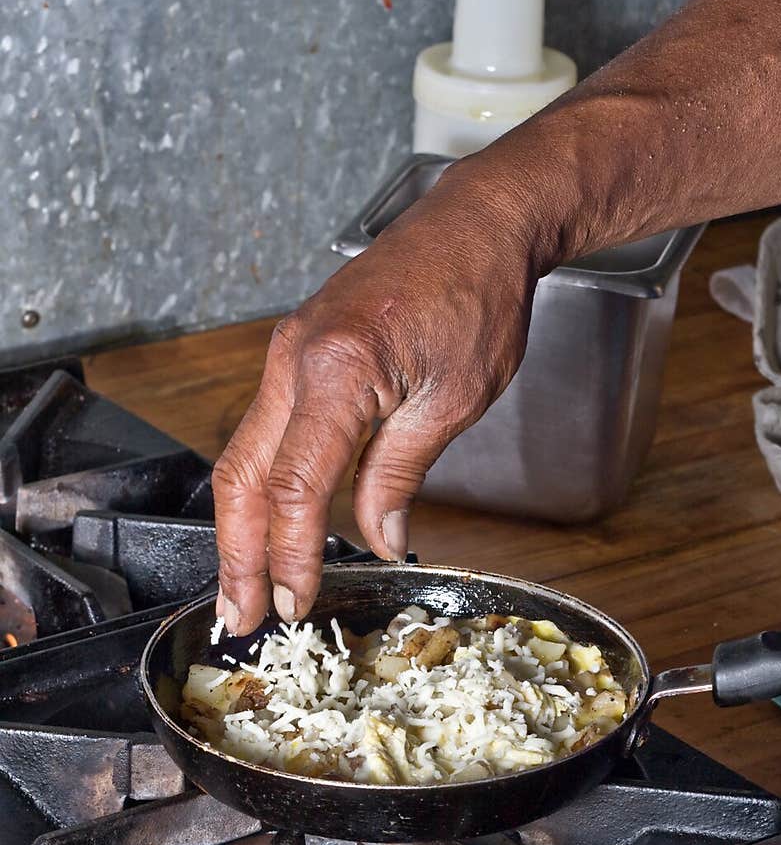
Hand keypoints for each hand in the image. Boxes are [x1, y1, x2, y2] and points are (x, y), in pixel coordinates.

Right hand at [211, 158, 544, 634]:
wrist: (475, 225)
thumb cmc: (478, 297)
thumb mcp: (451, 401)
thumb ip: (400, 475)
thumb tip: (379, 540)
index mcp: (336, 372)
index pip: (296, 488)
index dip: (293, 555)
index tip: (299, 603)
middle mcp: (294, 362)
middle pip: (243, 478)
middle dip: (239, 557)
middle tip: (240, 619)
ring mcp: (287, 357)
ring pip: (244, 458)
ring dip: (241, 529)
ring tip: (245, 588)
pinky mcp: (296, 358)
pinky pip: (264, 434)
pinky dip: (261, 490)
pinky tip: (269, 527)